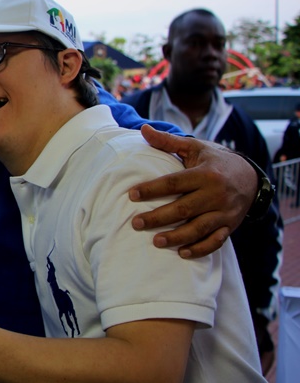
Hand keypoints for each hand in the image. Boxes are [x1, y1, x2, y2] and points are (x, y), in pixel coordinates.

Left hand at [128, 125, 255, 258]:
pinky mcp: (230, 226)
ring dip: (177, 237)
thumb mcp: (195, 148)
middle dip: (159, 218)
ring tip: (156, 242)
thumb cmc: (215, 161)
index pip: (174, 183)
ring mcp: (224, 212)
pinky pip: (215, 241)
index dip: (152, 189)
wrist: (250, 176)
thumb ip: (168, 142)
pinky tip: (183, 253)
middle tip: (136, 223)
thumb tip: (143, 129)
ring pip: (199, 228)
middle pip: (183, 209)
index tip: (131, 194)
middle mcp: (215, 194)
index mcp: (204, 174)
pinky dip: (200, 249)